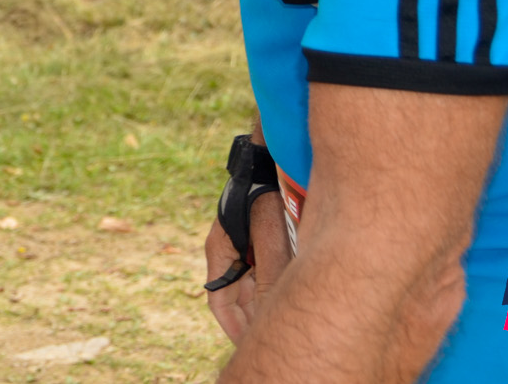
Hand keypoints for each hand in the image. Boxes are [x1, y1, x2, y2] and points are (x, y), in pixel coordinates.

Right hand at [205, 189, 289, 343]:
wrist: (266, 162)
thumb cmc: (262, 194)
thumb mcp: (266, 236)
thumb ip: (270, 272)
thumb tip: (273, 310)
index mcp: (219, 253)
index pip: (219, 302)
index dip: (233, 327)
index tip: (249, 345)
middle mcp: (228, 254)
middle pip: (235, 299)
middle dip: (250, 321)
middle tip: (269, 339)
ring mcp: (242, 248)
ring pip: (249, 287)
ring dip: (262, 304)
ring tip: (280, 322)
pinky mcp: (256, 242)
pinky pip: (261, 273)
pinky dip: (272, 287)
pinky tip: (289, 294)